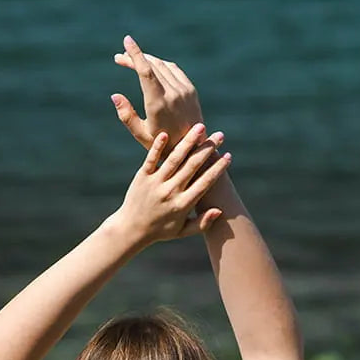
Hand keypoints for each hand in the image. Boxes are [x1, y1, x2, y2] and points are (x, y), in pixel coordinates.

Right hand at [111, 36, 204, 150]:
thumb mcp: (141, 134)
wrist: (193, 149)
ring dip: (146, 60)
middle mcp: (172, 93)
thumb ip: (126, 115)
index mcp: (158, 104)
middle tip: (120, 57)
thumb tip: (115, 95)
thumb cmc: (163, 145)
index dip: (135, 54)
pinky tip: (151, 67)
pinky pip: (173, 69)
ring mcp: (184, 90)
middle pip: (152, 65)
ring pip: (162, 65)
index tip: (126, 41)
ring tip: (132, 61)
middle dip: (135, 57)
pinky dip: (160, 65)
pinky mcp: (190, 89)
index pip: (145, 71)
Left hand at [113, 123, 230, 244]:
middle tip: (220, 136)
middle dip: (208, 149)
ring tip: (200, 127)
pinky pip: (151, 159)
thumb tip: (220, 210)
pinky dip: (158, 146)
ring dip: (188, 142)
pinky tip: (167, 133)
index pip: (205, 183)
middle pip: (192, 166)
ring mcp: (155, 183)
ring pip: (174, 158)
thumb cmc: (160, 231)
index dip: (218, 169)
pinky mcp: (142, 177)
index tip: (229, 156)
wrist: (131, 230)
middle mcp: (170, 192)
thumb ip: (202, 223)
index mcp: (182, 205)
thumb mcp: (183, 231)